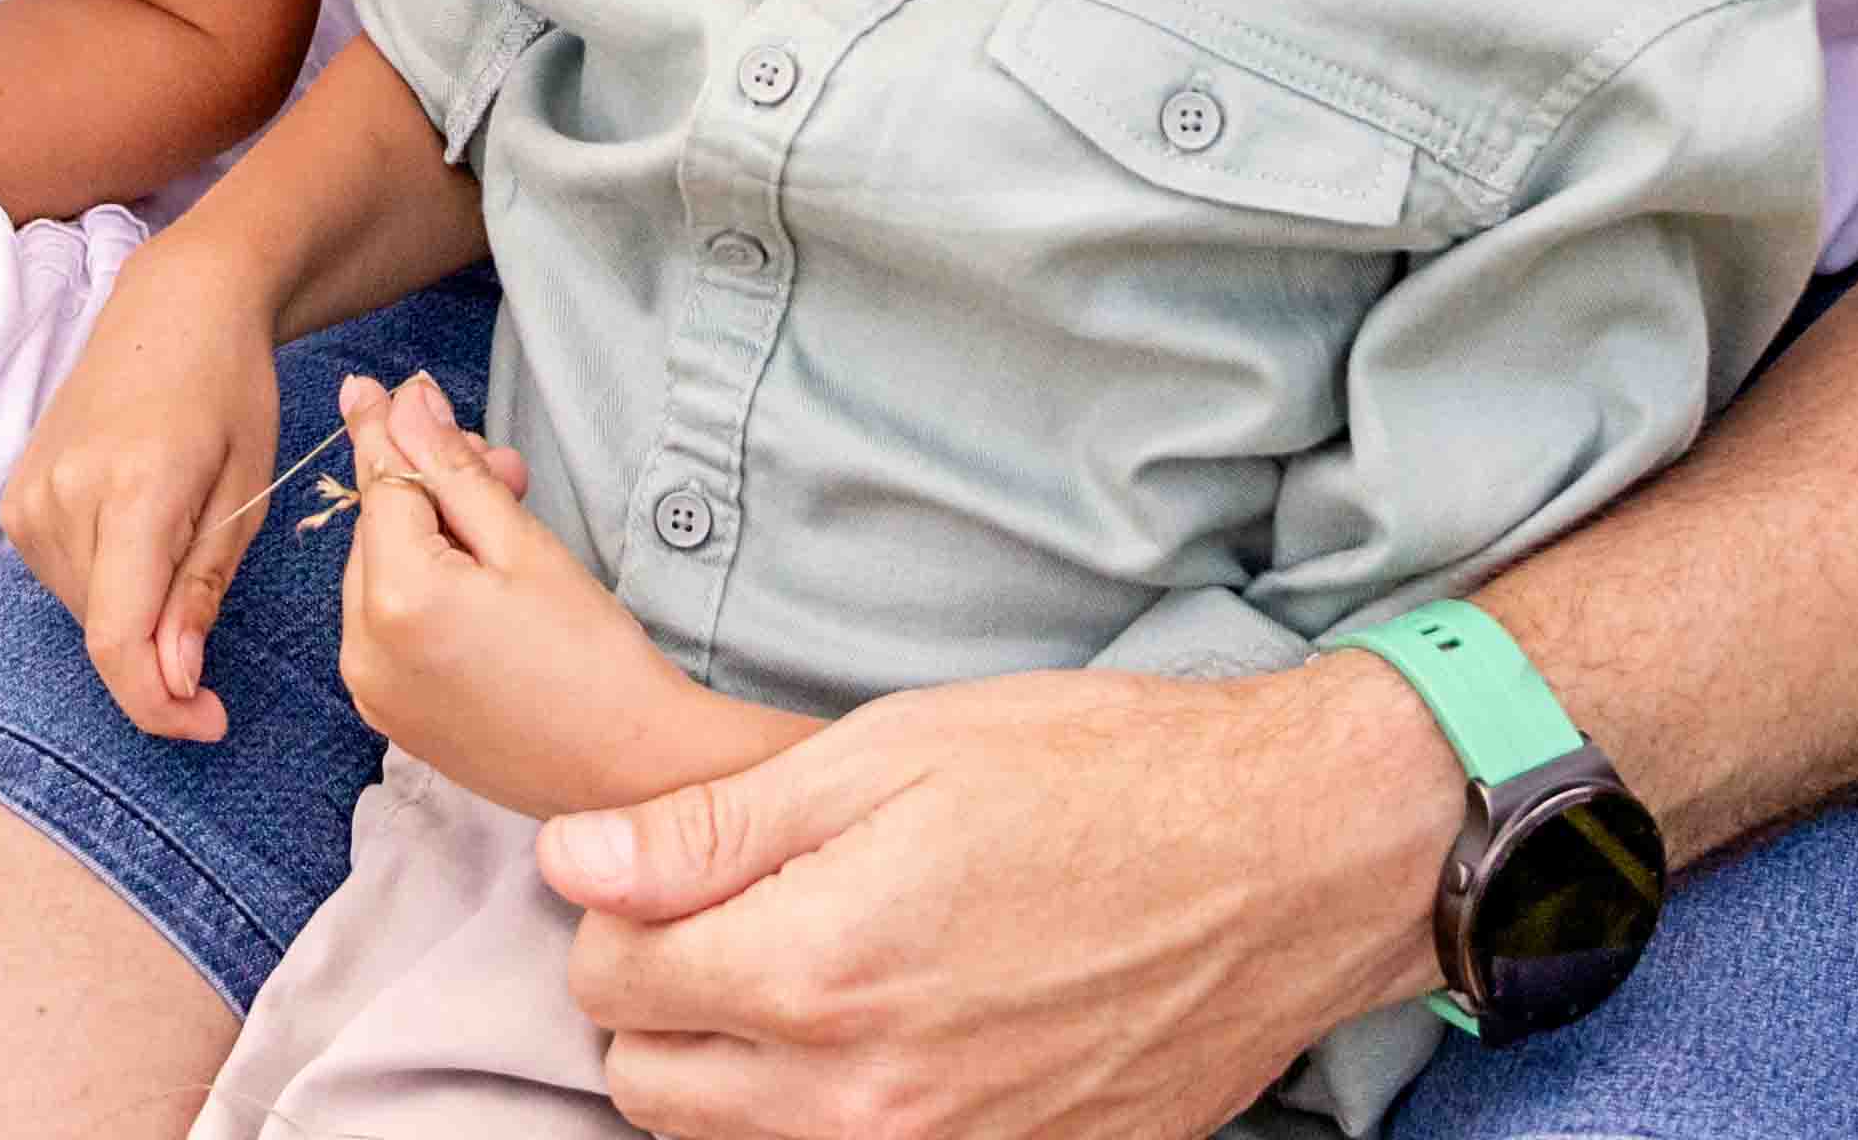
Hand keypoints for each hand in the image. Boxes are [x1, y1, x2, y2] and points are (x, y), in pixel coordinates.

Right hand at [3, 238, 291, 742]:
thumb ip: (201, 590)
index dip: (161, 705)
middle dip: (163, 652)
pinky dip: (109, 582)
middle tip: (213, 593)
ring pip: (86, 613)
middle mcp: (62, 497)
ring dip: (136, 612)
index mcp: (131, 490)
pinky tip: (142, 527)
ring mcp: (28, 497)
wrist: (173, 308)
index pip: (118, 640)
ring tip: (178, 535)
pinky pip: (66, 579)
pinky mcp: (15, 500)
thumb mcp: (245, 492)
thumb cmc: (228, 390)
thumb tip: (175, 682)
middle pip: (106, 633)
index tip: (211, 721)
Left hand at [330, 369, 775, 819]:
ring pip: (379, 578)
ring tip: (503, 528)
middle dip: (429, 490)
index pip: (379, 485)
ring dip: (427, 541)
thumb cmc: (593, 655)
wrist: (630, 771)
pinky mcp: (390, 718)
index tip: (374, 385)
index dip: (385, 429)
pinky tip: (479, 585)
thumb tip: (404, 405)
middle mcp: (363, 651)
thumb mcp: (524, 544)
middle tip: (503, 469)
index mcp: (396, 600)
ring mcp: (372, 692)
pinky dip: (420, 595)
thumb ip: (452, 470)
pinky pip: (386, 630)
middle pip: (378, 531)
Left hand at [535, 653, 1459, 1139]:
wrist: (1282, 860)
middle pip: (649, 1085)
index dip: (618, 909)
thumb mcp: (886, 754)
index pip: (607, 979)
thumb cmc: (1093, 777)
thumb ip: (712, 830)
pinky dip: (828, 1116)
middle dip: (656, 1000)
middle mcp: (864, 1097)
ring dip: (727, 1072)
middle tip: (726, 918)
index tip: (669, 869)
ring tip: (796, 973)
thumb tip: (575, 862)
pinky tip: (880, 1036)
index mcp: (816, 971)